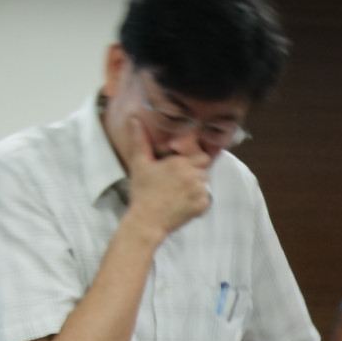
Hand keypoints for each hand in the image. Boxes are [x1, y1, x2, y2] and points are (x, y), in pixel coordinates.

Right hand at [123, 115, 211, 239]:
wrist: (146, 221)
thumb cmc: (142, 192)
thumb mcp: (140, 164)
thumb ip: (141, 140)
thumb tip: (135, 119)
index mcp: (180, 163)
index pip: (202, 156)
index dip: (193, 161)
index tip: (182, 168)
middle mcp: (193, 175)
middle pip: (204, 170)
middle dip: (195, 173)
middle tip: (178, 183)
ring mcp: (199, 192)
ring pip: (205, 184)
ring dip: (196, 187)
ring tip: (178, 194)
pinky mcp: (202, 206)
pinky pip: (206, 200)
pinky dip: (197, 202)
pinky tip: (182, 204)